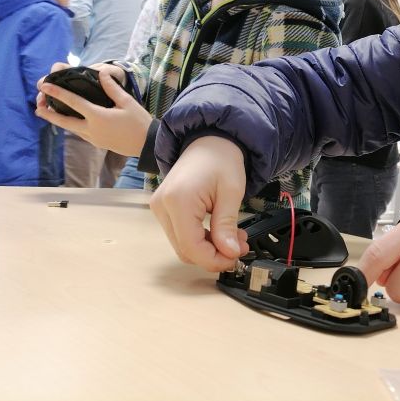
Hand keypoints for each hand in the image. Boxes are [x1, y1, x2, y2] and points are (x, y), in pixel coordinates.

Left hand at [36, 67, 149, 156]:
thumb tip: (101, 73)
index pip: (73, 102)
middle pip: (64, 121)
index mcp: (98, 117)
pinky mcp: (98, 143)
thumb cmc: (139, 122)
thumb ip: (112, 88)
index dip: (57, 93)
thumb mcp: (127, 102)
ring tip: (50, 113)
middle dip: (49, 114)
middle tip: (37, 106)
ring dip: (60, 120)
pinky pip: (80, 133)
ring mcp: (93, 138)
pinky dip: (72, 125)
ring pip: (71, 128)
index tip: (45, 86)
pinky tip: (72, 120)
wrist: (147, 145)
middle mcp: (91, 129)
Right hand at [149, 135, 249, 271]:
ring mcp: (160, 208)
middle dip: (214, 255)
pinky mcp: (164, 209)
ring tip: (234, 238)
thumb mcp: (231, 193)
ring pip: (183, 245)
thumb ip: (227, 225)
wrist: (209, 141)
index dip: (214, 259)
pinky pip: (181, 234)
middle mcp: (162, 206)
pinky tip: (221, 232)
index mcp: (178, 200)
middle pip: (185, 250)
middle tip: (240, 248)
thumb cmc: (221, 160)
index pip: (191, 247)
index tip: (235, 258)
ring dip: (209, 248)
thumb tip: (230, 253)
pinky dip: (201, 239)